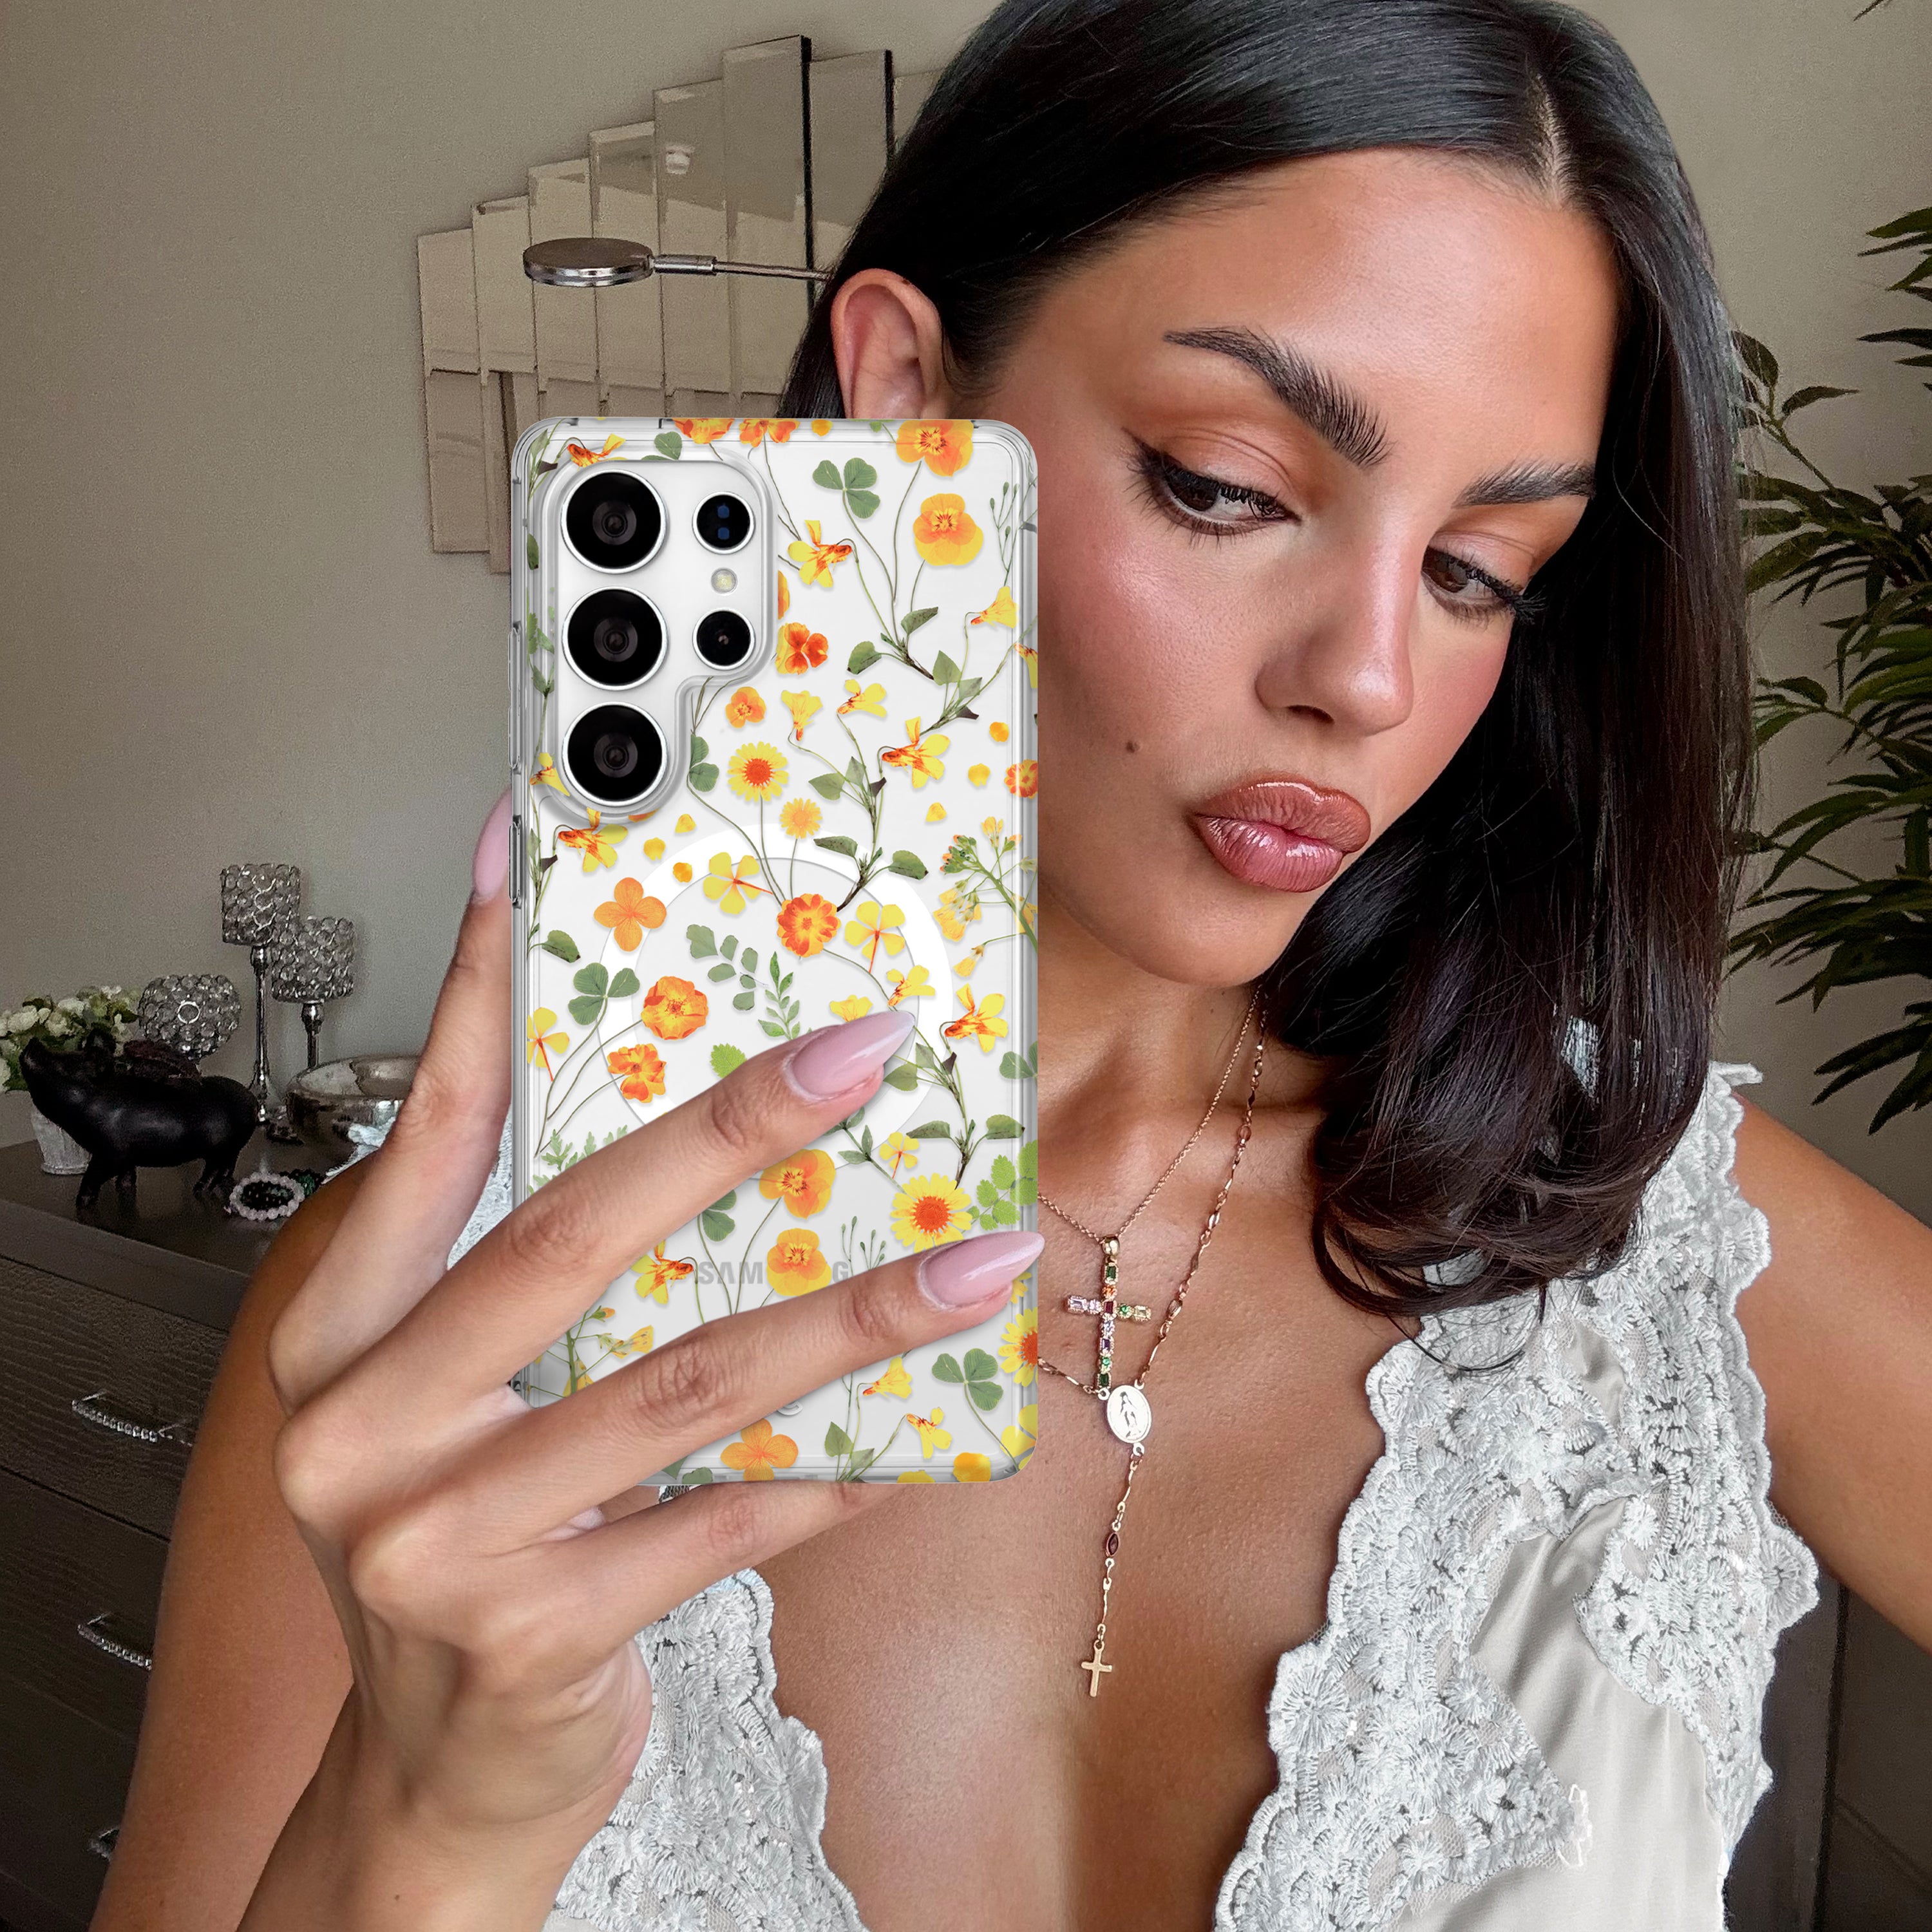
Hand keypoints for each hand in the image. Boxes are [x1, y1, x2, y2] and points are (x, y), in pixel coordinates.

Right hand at [242, 791, 1042, 1928]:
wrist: (432, 1772)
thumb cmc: (462, 1548)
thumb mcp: (469, 1402)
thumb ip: (548, 1287)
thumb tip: (714, 1135)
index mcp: (344, 1332)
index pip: (429, 1130)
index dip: (484, 990)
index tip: (537, 857)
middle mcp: (367, 1422)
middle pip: (570, 1236)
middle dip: (730, 1130)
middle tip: (861, 1052)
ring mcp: (437, 1537)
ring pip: (681, 1384)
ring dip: (854, 1315)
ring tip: (981, 1257)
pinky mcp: (533, 1632)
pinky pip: (724, 1521)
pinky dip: (832, 1471)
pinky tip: (919, 1434)